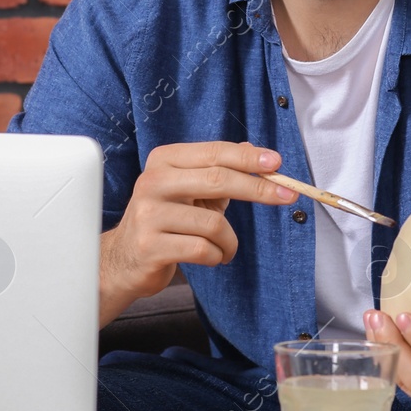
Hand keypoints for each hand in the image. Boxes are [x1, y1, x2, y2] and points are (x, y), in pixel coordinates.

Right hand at [103, 141, 296, 310]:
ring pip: (213, 223)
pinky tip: (212, 257)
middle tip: (287, 196)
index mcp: (163, 161)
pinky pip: (203, 250)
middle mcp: (153, 182)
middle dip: (258, 189)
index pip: (214, 153)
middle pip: (217, 179)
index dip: (248, 158)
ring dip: (230, 241)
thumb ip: (218, 171)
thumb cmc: (166, 220)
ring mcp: (149, 215)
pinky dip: (217, 256)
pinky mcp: (151, 246)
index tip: (278, 163)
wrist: (124, 259)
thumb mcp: (190, 190)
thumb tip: (255, 151)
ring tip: (226, 248)